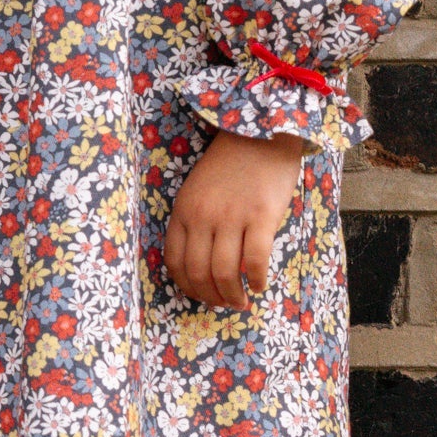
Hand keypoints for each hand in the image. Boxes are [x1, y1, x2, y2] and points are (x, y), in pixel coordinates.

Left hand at [165, 129, 307, 309]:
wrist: (261, 132)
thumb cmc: (231, 163)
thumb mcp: (198, 189)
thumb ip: (195, 221)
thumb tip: (202, 265)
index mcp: (183, 210)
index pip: (175, 262)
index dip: (188, 287)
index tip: (202, 296)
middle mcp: (203, 216)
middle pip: (199, 273)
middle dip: (211, 297)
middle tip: (225, 304)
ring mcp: (232, 216)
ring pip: (225, 272)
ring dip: (233, 295)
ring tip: (243, 301)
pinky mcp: (261, 215)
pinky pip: (256, 260)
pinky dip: (257, 280)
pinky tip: (260, 285)